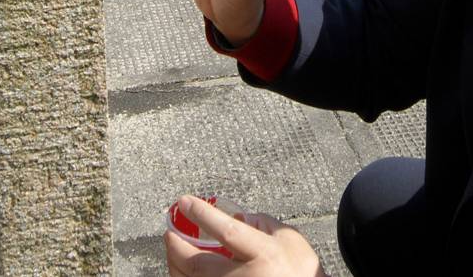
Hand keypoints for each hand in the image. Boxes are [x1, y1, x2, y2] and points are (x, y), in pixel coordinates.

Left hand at [165, 196, 324, 276]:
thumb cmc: (302, 273)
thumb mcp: (292, 241)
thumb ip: (264, 223)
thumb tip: (236, 216)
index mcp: (265, 255)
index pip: (226, 231)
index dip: (202, 214)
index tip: (184, 202)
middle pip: (198, 264)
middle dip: (176, 246)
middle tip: (170, 232)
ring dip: (176, 264)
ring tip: (174, 249)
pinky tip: (184, 269)